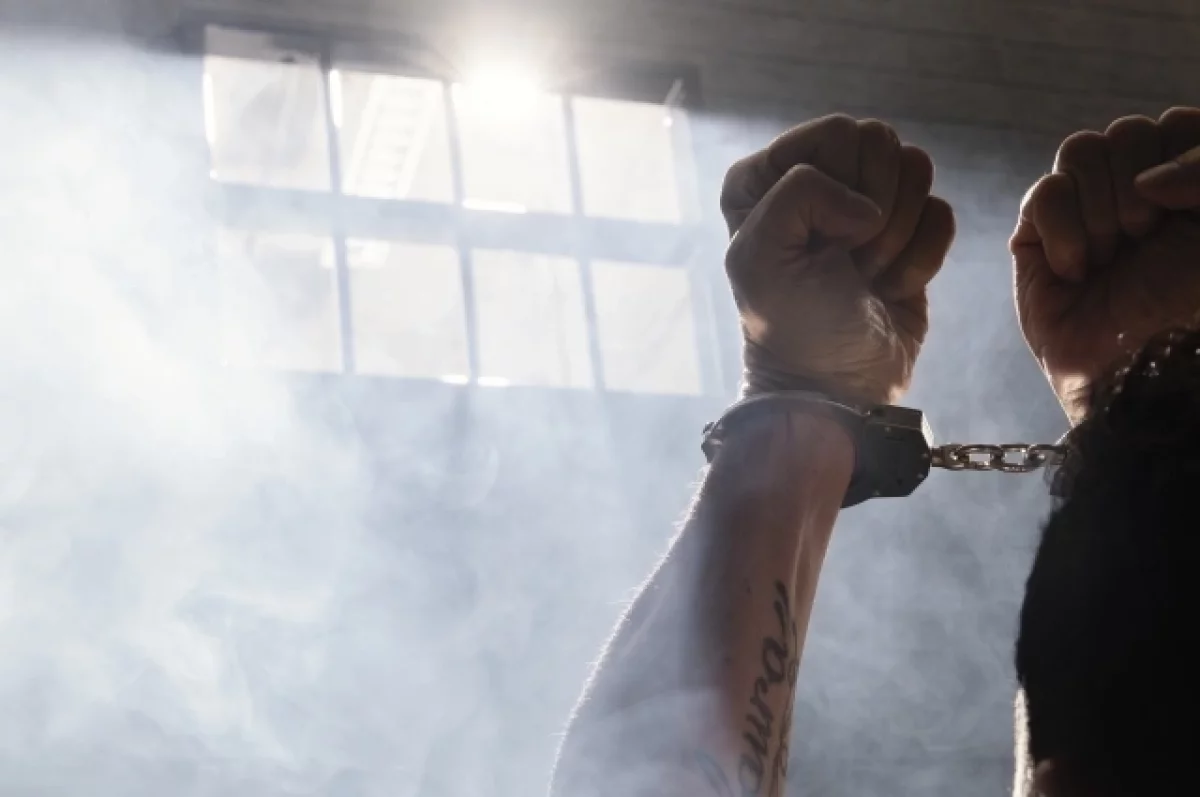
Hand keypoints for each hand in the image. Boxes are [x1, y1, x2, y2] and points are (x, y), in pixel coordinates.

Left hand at [721, 115, 955, 405]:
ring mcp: (863, 203)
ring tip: (864, 274)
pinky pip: (942, 213)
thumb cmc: (792, 325)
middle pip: (882, 143)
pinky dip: (922, 259)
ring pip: (917, 170)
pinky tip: (888, 287)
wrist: (838, 387)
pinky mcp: (908, 232)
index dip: (840, 188)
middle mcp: (813, 179)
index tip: (821, 243)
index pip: (837, 133)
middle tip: (846, 260)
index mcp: (763, 178)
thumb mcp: (761, 256)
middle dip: (874, 211)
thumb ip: (798, 193)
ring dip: (897, 236)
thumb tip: (868, 205)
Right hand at [1012, 107, 1199, 423]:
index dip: (1179, 153)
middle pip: (1124, 132)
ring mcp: (1086, 219)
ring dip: (1100, 206)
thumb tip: (1146, 182)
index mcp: (1188, 188)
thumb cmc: (1196, 310)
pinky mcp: (1037, 245)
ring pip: (1079, 151)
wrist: (1151, 380)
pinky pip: (1041, 194)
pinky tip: (1078, 271)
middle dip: (1135, 183)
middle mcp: (1140, 197)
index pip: (1176, 126)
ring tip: (1112, 256)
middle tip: (1146, 236)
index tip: (1187, 205)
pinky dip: (1062, 228)